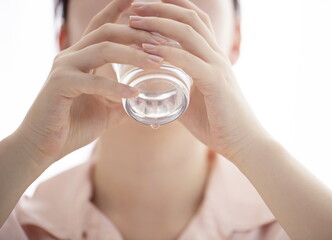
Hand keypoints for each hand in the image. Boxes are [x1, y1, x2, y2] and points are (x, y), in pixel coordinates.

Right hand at [15, 0, 164, 165]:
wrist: (44, 147)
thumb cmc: (73, 125)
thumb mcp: (106, 109)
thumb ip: (123, 99)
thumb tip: (145, 99)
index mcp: (82, 57)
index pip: (103, 26)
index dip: (120, 10)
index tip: (142, 1)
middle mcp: (72, 56)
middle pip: (108, 32)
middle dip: (138, 34)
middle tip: (164, 41)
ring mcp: (64, 67)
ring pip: (103, 49)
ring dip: (133, 55)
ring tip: (157, 63)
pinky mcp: (60, 84)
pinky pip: (93, 81)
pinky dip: (115, 88)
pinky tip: (134, 94)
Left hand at [129, 0, 269, 160]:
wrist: (244, 144)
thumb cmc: (218, 124)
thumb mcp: (192, 104)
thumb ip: (176, 95)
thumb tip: (156, 97)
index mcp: (212, 58)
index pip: (195, 20)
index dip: (172, 8)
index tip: (145, 7)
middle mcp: (216, 56)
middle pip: (190, 18)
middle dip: (161, 8)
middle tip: (134, 6)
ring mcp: (218, 67)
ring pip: (189, 33)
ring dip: (159, 23)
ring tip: (135, 20)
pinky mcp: (216, 83)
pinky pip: (189, 60)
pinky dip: (167, 52)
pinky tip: (147, 48)